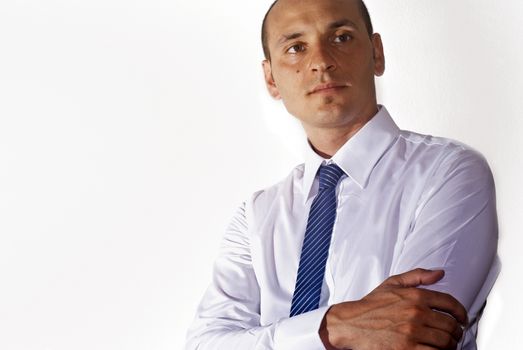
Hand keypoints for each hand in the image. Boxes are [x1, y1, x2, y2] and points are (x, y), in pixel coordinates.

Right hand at [319, 268, 467, 349]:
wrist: (351, 324)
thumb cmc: (371, 306)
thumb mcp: (392, 284)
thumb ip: (417, 276)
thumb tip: (440, 273)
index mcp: (415, 296)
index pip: (450, 303)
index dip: (461, 313)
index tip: (462, 320)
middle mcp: (416, 313)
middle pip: (450, 326)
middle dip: (455, 332)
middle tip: (453, 336)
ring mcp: (412, 333)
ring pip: (445, 342)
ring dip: (449, 346)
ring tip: (445, 346)